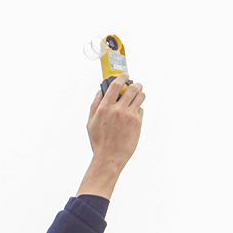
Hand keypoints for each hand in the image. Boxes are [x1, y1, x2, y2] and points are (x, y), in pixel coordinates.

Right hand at [76, 76, 144, 199]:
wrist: (109, 157)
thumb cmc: (99, 142)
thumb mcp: (90, 123)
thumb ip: (94, 105)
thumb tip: (100, 92)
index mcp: (104, 108)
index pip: (116, 85)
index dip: (122, 77)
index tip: (125, 75)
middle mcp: (117, 110)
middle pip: (132, 87)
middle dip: (135, 84)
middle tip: (135, 86)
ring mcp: (129, 116)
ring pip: (141, 96)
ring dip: (140, 93)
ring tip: (137, 96)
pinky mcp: (137, 123)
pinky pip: (141, 110)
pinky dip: (138, 109)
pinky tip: (133, 115)